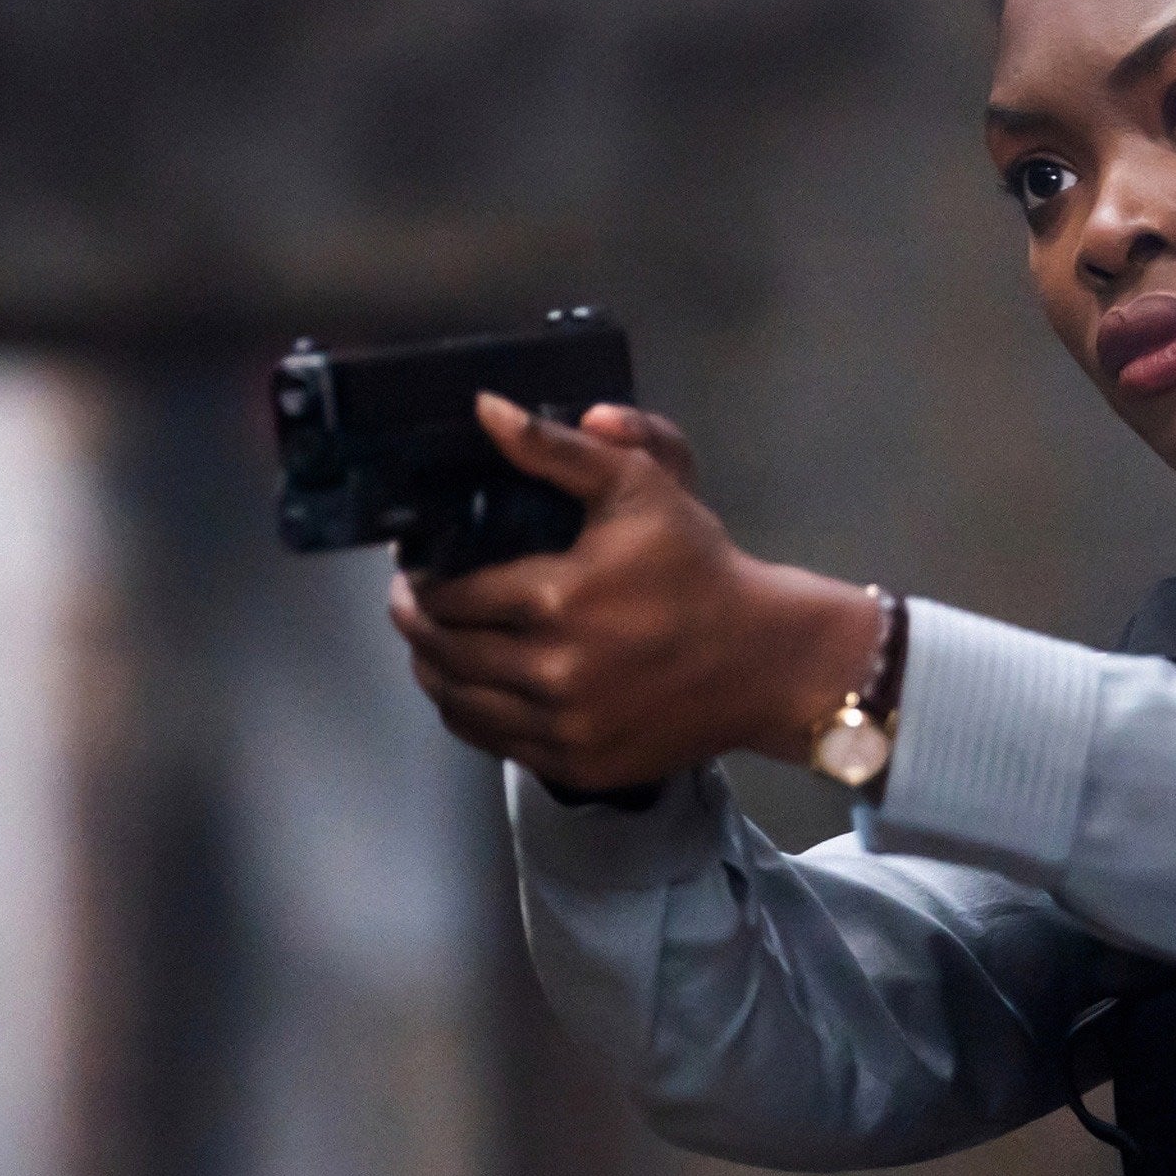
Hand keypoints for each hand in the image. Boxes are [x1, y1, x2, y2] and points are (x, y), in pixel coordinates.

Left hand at [389, 395, 882, 793]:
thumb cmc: (698, 566)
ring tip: (432, 643)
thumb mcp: (636, 488)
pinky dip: (471, 715)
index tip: (416, 569)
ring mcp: (564, 728)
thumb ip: (554, 449)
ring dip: (433, 672)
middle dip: (416, 625)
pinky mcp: (578, 766)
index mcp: (556, 599)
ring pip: (459, 705)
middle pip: (443, 653)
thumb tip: (485, 410)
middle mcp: (552, 671)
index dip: (421, 582)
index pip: (450, 598)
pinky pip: (496, 743)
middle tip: (412, 603)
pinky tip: (471, 688)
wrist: (764, 657)